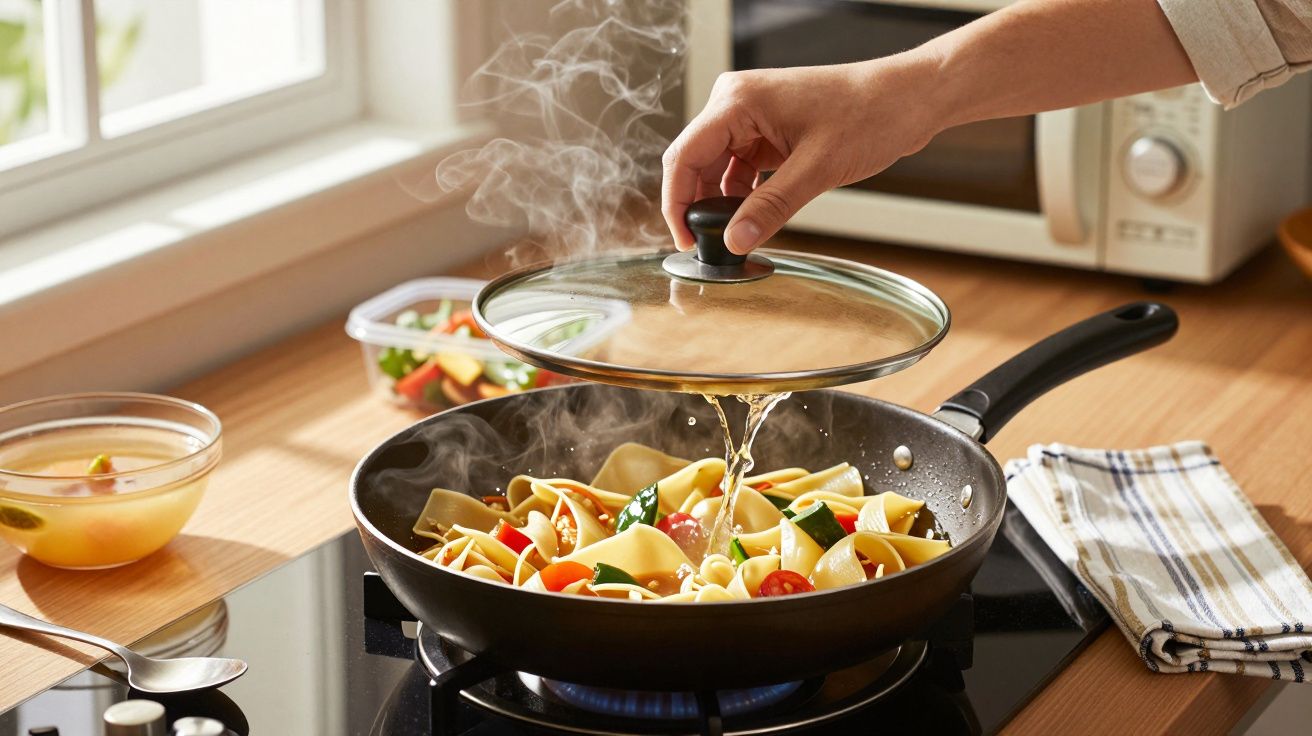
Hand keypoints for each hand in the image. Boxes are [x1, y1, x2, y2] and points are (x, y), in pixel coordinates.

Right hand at [662, 56, 941, 252]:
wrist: (909, 99)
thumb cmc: (869, 115)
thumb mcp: (816, 169)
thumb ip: (770, 207)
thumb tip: (734, 241)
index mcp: (737, 100)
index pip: (684, 156)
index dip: (677, 203)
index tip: (686, 242)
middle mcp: (736, 102)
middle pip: (694, 162)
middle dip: (697, 206)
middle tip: (707, 248)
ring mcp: (751, 116)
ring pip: (715, 168)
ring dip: (720, 203)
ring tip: (732, 237)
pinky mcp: (767, 130)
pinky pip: (738, 167)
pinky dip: (740, 195)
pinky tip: (751, 218)